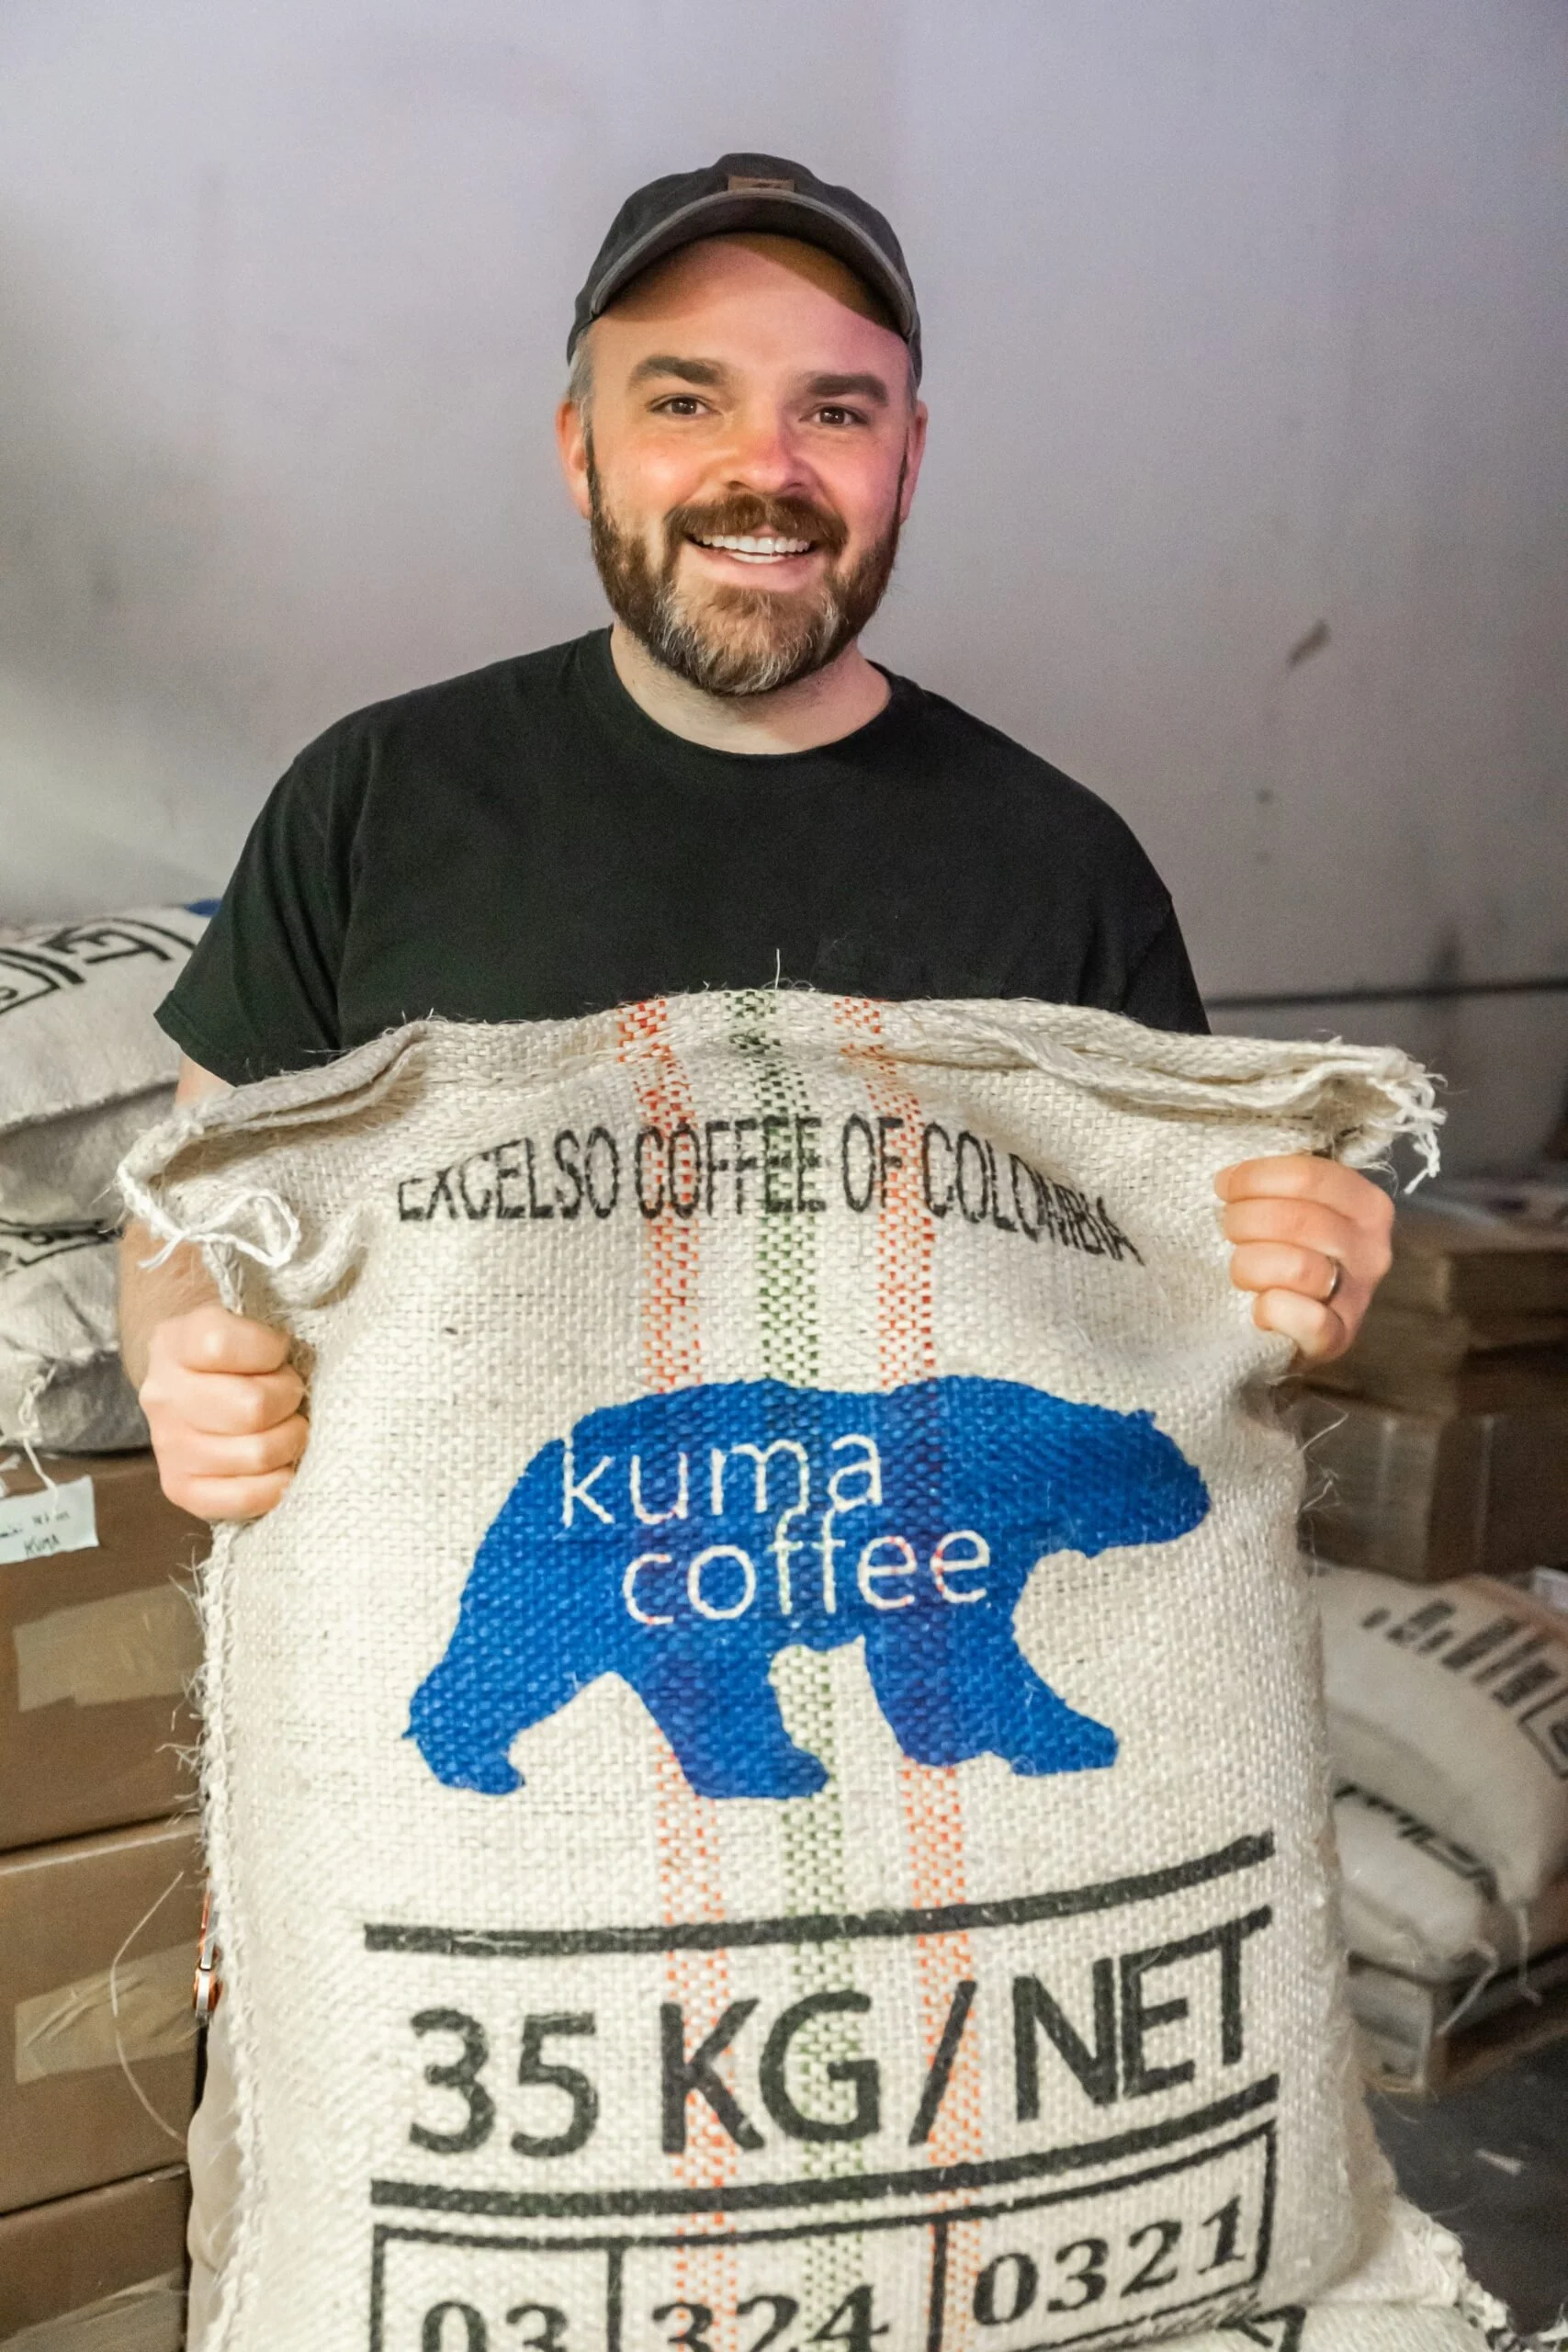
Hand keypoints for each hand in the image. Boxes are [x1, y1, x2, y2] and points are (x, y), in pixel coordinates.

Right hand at [139, 1302, 306, 1519]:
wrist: (199, 1382)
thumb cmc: (242, 1352)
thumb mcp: (248, 1321)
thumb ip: (268, 1324)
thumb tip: (297, 1349)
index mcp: (175, 1342)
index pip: (220, 1344)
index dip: (267, 1349)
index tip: (278, 1351)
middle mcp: (162, 1394)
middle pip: (251, 1407)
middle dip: (289, 1397)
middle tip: (292, 1394)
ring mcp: (167, 1445)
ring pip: (256, 1454)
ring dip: (289, 1440)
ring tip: (287, 1425)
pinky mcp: (179, 1487)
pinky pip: (242, 1498)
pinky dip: (275, 1485)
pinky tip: (281, 1466)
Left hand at [1215, 1154, 1393, 1364]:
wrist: (1288, 1323)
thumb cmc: (1283, 1251)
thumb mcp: (1290, 1207)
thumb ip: (1276, 1187)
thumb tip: (1229, 1177)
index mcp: (1366, 1205)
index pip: (1307, 1176)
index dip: (1254, 1178)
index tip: (1224, 1186)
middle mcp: (1372, 1249)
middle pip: (1296, 1219)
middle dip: (1243, 1221)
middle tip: (1228, 1231)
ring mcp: (1359, 1297)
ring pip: (1297, 1266)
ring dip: (1251, 1265)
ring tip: (1241, 1268)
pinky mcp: (1340, 1339)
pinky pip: (1309, 1321)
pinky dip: (1274, 1310)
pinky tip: (1259, 1306)